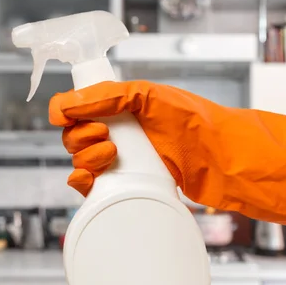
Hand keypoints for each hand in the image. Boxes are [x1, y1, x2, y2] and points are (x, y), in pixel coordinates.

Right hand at [49, 80, 285, 234]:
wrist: (221, 160)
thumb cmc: (194, 123)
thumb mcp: (150, 97)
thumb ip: (108, 96)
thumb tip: (64, 105)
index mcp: (120, 108)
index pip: (77, 110)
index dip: (70, 115)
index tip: (75, 119)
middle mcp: (119, 133)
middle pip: (74, 138)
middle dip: (82, 139)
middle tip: (107, 140)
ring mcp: (122, 161)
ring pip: (80, 163)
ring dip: (85, 161)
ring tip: (114, 157)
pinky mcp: (128, 186)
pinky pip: (92, 188)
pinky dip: (84, 185)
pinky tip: (93, 182)